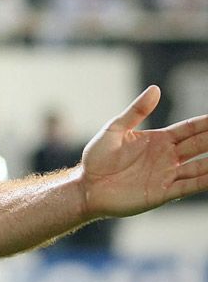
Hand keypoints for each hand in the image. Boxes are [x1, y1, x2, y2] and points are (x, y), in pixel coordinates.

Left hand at [80, 86, 207, 216]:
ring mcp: (168, 175)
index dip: (207, 123)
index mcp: (159, 140)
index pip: (190, 129)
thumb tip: (155, 89)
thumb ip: (136, 111)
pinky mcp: (163, 193)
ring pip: (201, 166)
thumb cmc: (97, 157)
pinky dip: (206, 181)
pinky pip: (190, 186)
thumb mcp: (114, 130)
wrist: (86, 186)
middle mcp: (168, 157)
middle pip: (200, 145)